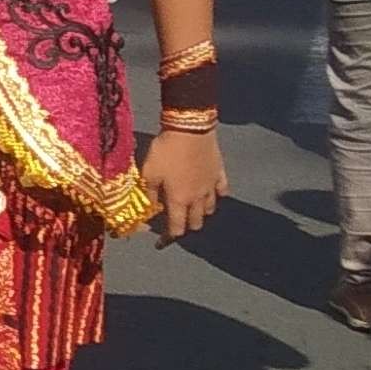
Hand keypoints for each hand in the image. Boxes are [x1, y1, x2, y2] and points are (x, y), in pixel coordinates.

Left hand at [146, 122, 228, 238]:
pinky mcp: (220, 172)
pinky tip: (212, 193)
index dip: (169, 237)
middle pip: (196, 222)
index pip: (177, 227)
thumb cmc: (165, 151)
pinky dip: (217, 195)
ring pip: (210, 209)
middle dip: (186, 225)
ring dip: (201, 212)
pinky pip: (222, 190)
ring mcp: (211, 185)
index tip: (161, 242)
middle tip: (177, 221)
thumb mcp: (148, 172)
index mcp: (179, 200)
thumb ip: (149, 193)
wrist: (190, 128)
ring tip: (192, 208)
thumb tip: (149, 208)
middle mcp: (198, 198)